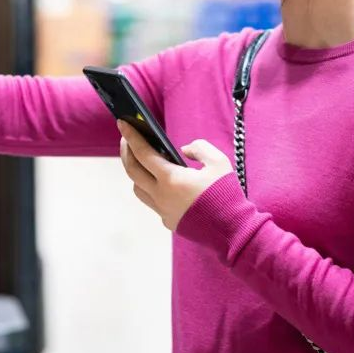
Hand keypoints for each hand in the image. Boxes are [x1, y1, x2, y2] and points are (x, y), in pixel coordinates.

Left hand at [117, 120, 233, 230]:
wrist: (231, 230)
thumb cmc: (225, 194)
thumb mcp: (218, 162)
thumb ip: (200, 148)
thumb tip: (183, 150)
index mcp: (171, 179)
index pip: (142, 153)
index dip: (131, 136)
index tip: (122, 122)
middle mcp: (161, 196)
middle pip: (132, 171)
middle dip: (126, 152)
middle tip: (126, 138)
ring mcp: (163, 210)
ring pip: (138, 189)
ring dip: (135, 172)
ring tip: (140, 160)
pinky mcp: (169, 221)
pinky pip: (152, 201)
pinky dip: (150, 188)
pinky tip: (158, 180)